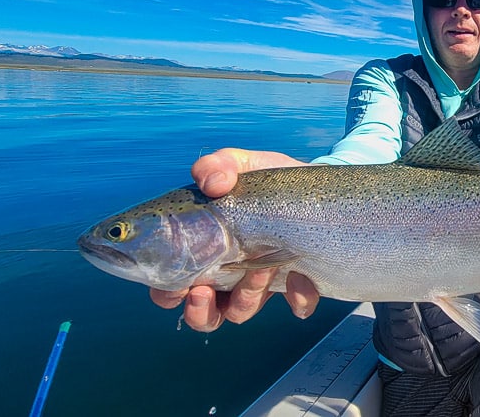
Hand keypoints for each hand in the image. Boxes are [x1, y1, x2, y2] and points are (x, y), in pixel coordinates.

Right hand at [148, 148, 321, 331]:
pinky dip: (297, 298)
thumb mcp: (241, 166)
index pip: (170, 286)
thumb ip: (218, 166)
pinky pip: (297, 306)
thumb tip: (212, 183)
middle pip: (202, 314)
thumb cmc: (266, 182)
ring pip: (241, 312)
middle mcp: (228, 275)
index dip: (166, 294)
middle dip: (198, 312)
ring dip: (246, 298)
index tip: (175, 286)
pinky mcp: (297, 284)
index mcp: (204, 252)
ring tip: (260, 267)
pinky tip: (300, 277)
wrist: (314, 188)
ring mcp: (262, 283)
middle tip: (202, 291)